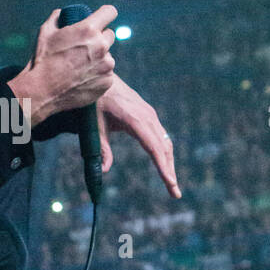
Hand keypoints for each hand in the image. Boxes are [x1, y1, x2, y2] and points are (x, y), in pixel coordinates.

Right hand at [8, 4, 117, 127]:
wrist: (42, 92)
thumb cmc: (43, 60)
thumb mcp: (45, 32)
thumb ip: (56, 18)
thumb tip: (61, 13)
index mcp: (88, 30)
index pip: (110, 12)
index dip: (105, 14)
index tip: (102, 19)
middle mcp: (101, 46)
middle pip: (110, 35)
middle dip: (99, 38)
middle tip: (85, 47)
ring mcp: (106, 65)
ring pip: (108, 56)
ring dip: (99, 58)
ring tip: (80, 66)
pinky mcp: (107, 82)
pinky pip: (106, 74)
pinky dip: (98, 75)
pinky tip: (83, 79)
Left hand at [96, 75, 180, 198]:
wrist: (102, 77)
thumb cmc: (96, 101)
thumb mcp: (95, 125)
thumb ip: (101, 148)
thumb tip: (105, 170)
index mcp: (135, 119)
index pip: (154, 148)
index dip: (163, 167)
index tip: (170, 183)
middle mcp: (147, 117)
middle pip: (164, 148)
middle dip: (170, 171)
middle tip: (175, 193)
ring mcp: (150, 115)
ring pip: (165, 142)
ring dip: (169, 163)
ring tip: (171, 183)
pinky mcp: (149, 115)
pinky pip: (161, 135)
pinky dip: (165, 152)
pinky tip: (165, 165)